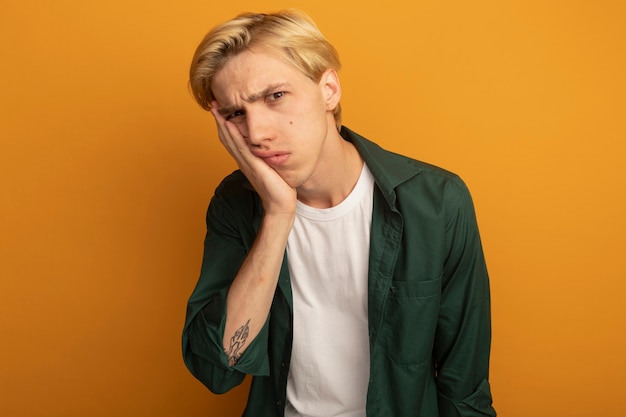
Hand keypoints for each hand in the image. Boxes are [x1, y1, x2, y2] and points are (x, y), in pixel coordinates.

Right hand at [210, 102, 296, 216]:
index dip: (224, 124)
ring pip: (230, 139)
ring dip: (222, 123)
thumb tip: (271, 146)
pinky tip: (229, 123)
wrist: (280, 205)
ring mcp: (246, 163)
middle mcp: (243, 160)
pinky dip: (233, 134)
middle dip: (219, 119)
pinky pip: (240, 146)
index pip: (231, 139)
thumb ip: (268, 157)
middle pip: (226, 137)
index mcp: (246, 160)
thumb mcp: (272, 168)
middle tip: (213, 103)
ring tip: (216, 108)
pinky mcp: (253, 165)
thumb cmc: (279, 188)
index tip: (221, 109)